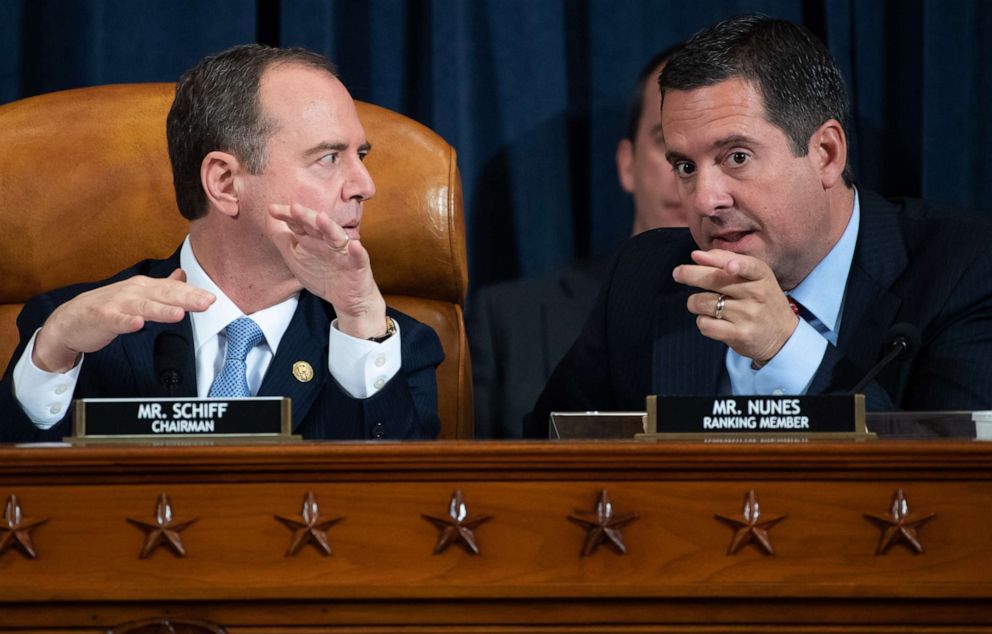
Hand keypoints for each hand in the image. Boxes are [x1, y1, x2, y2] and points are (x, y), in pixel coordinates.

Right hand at [33, 269, 214, 372]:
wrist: (70, 320)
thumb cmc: (107, 308)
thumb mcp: (137, 294)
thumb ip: (161, 287)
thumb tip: (182, 275)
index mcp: (143, 287)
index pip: (172, 289)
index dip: (193, 293)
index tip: (213, 298)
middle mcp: (132, 292)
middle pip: (162, 295)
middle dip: (185, 298)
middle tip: (206, 302)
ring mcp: (116, 305)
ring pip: (142, 307)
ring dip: (160, 309)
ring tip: (178, 313)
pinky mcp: (101, 318)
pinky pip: (116, 321)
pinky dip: (126, 322)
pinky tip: (138, 324)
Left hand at [268, 203, 387, 338]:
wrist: (347, 299)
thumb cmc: (321, 274)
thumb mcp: (295, 257)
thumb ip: (282, 239)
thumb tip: (268, 217)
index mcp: (312, 238)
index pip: (299, 223)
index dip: (288, 216)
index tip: (272, 209)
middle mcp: (327, 241)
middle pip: (316, 226)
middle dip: (306, 216)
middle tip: (294, 208)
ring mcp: (343, 252)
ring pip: (337, 236)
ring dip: (330, 227)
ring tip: (321, 218)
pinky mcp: (358, 266)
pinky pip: (358, 257)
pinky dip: (357, 251)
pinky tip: (354, 245)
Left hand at [673, 249, 798, 365]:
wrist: (782, 336)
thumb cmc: (760, 299)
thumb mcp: (754, 276)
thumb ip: (726, 259)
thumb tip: (697, 255)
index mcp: (761, 275)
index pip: (750, 266)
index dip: (737, 265)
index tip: (728, 267)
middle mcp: (757, 294)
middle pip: (715, 280)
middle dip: (690, 274)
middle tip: (678, 273)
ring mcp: (748, 316)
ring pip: (703, 302)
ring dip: (694, 302)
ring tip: (703, 304)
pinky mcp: (739, 335)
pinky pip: (705, 324)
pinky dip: (702, 322)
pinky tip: (711, 320)